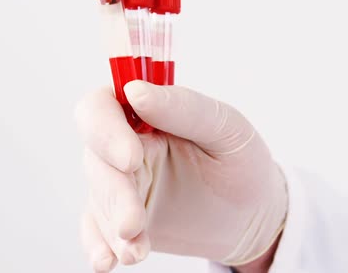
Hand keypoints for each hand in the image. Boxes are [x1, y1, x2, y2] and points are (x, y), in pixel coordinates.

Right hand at [75, 81, 287, 271]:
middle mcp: (126, 144)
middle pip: (95, 158)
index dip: (105, 130)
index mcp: (146, 113)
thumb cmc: (241, 163)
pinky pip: (96, 228)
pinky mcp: (121, 217)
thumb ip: (184, 108)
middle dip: (113, 193)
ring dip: (112, 225)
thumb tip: (135, 91)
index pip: (101, 107)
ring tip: (137, 251)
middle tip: (134, 223)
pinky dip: (98, 244)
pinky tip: (108, 260)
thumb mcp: (226, 129)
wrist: (251, 216)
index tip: (131, 158)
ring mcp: (122, 183)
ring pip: (98, 197)